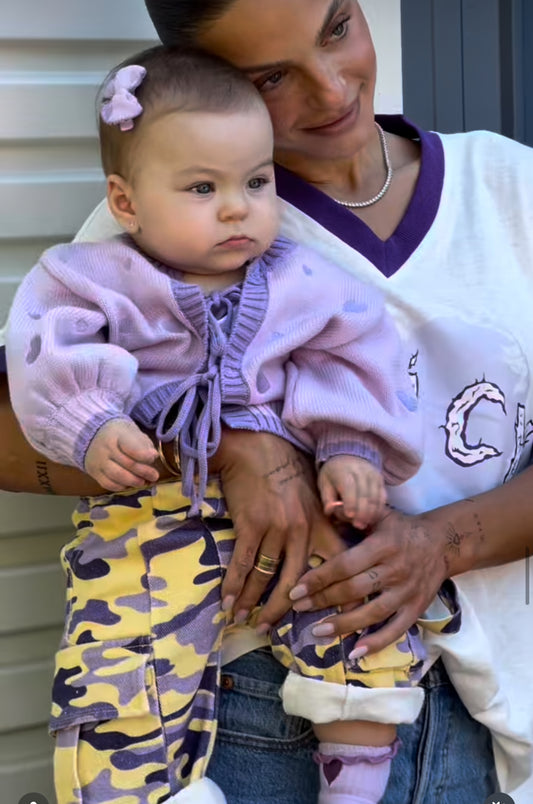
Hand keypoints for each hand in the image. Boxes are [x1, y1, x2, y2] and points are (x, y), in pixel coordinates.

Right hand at [84, 419, 158, 490]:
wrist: (92, 435)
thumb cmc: (120, 434)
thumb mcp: (133, 432)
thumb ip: (144, 444)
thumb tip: (153, 456)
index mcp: (118, 435)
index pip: (131, 447)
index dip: (144, 455)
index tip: (153, 457)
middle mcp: (106, 448)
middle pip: (127, 463)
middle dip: (144, 472)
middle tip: (154, 476)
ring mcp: (98, 461)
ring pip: (117, 476)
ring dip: (133, 481)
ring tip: (143, 482)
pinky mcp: (94, 473)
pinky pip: (108, 484)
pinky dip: (121, 486)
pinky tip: (129, 485)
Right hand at [212, 429, 344, 627]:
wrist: (256, 447)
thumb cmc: (287, 468)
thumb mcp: (315, 494)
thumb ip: (325, 522)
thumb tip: (335, 548)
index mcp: (321, 524)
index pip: (334, 566)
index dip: (335, 595)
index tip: (332, 620)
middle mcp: (302, 531)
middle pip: (295, 582)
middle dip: (280, 610)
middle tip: (268, 629)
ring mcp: (276, 529)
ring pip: (265, 576)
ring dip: (253, 602)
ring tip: (243, 619)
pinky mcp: (251, 525)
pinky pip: (243, 563)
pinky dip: (234, 585)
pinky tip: (228, 601)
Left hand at [289, 507, 448, 655]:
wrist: (442, 543)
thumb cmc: (402, 528)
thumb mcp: (380, 513)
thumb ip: (352, 512)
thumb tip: (326, 507)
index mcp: (382, 546)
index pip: (345, 565)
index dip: (319, 578)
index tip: (296, 589)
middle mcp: (395, 570)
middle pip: (354, 590)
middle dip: (323, 600)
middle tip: (297, 608)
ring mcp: (406, 592)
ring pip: (372, 613)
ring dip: (344, 625)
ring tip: (318, 631)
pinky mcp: (416, 608)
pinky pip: (396, 630)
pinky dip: (377, 643)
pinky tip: (355, 653)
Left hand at [318, 454, 385, 528]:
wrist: (348, 455)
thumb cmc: (333, 474)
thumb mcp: (324, 483)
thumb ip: (327, 498)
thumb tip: (330, 511)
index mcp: (343, 472)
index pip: (349, 488)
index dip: (351, 503)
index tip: (350, 516)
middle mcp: (360, 472)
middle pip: (365, 494)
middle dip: (362, 512)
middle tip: (359, 526)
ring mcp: (373, 475)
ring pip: (376, 496)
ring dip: (372, 512)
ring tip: (366, 524)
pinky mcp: (380, 479)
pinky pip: (383, 495)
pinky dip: (379, 508)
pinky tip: (373, 517)